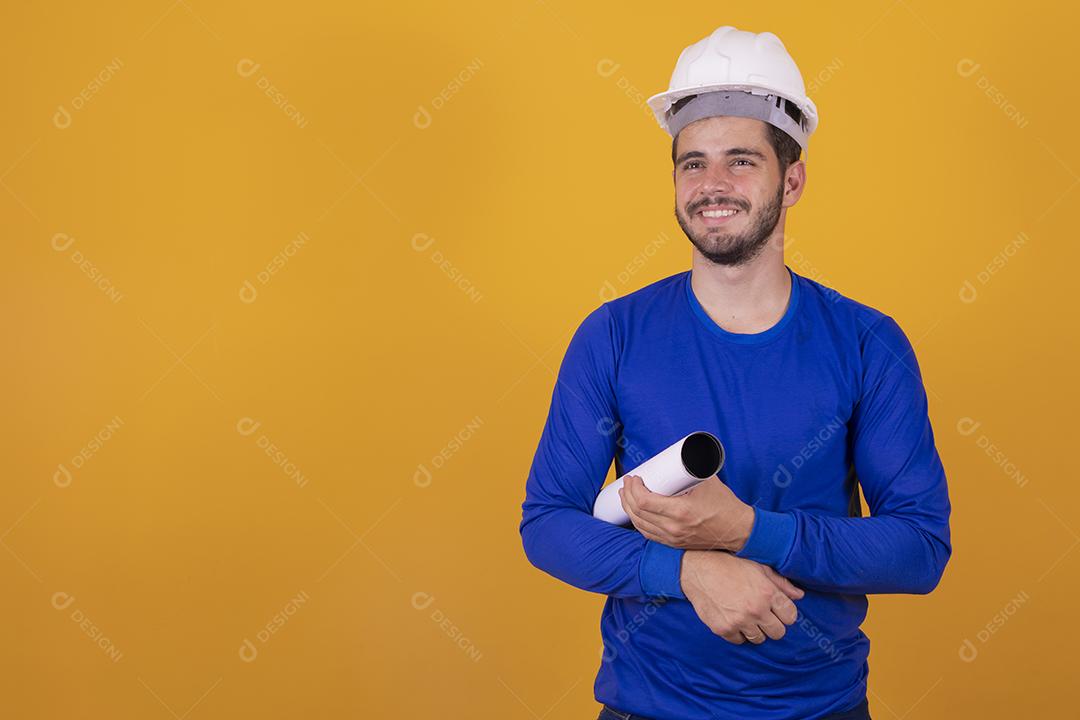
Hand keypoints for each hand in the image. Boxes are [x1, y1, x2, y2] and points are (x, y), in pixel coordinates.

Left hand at [619, 474, 754, 551]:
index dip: (634, 489)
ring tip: (627, 496)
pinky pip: (649, 535)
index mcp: (681, 512)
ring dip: (630, 510)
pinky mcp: (675, 544)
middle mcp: (674, 528)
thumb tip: (679, 454)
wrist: (739, 530)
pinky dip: (639, 523)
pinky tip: (636, 514)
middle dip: (628, 496)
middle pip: (639, 513)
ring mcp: (673, 538)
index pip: (645, 501)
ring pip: (641, 525)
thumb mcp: (707, 482)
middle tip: (628, 483)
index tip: (634, 478)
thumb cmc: (726, 505)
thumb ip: (691, 468)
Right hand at [680, 550, 803, 644]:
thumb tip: (800, 595)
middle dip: (772, 624)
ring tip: (745, 614)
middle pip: (778, 633)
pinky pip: (740, 641)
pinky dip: (738, 633)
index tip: (776, 608)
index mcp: (767, 593)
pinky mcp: (723, 629)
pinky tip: (733, 618)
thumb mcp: (758, 567)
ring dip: (755, 629)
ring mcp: (739, 621)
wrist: (697, 568)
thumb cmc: (730, 564)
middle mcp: (755, 610)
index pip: (791, 617)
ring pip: (759, 639)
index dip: (785, 612)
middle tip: (761, 613)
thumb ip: (781, 583)